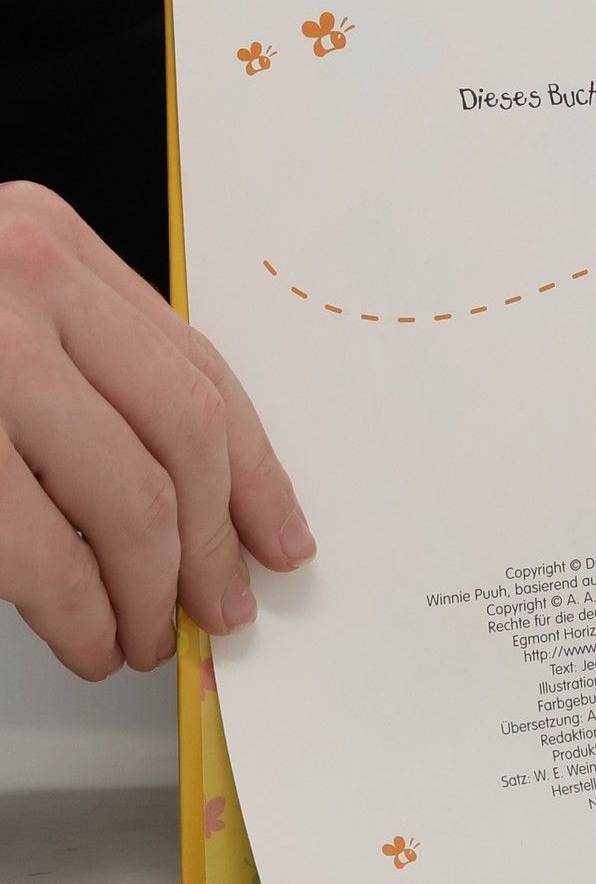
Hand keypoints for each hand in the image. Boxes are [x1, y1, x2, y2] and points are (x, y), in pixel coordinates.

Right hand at [0, 183, 312, 679]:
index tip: (281, 542)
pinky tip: (83, 638)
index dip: (257, 472)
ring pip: (121, 498)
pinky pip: (33, 546)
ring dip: (146, 591)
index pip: (200, 372)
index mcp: (52, 246)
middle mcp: (19, 282)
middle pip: (177, 438)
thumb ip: (84, 369)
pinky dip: (75, 610)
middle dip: (210, 545)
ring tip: (140, 637)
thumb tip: (204, 501)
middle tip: (215, 610)